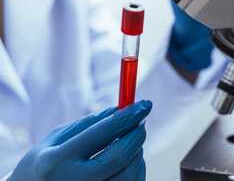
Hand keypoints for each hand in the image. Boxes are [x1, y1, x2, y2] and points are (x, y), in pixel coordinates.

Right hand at [8, 100, 151, 180]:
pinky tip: (127, 160)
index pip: (101, 134)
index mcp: (56, 161)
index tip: (145, 104)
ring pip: (130, 173)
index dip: (127, 116)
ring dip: (137, 151)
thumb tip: (122, 110)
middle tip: (140, 121)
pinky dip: (136, 168)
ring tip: (128, 141)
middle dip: (136, 134)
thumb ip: (89, 124)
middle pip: (120, 157)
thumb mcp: (57, 138)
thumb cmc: (43, 163)